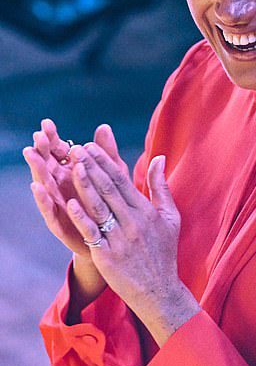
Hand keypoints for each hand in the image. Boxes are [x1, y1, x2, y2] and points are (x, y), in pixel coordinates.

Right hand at [23, 119, 128, 256]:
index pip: (58, 152)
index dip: (52, 138)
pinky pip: (50, 212)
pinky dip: (44, 200)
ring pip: (44, 185)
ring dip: (37, 170)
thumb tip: (103, 127)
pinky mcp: (62, 225)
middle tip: (38, 136)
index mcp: (71, 173)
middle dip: (41, 150)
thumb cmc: (111, 204)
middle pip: (47, 165)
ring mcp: (59, 205)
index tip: (47, 123)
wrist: (113, 242)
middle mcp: (61, 188)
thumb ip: (106, 153)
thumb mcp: (113, 175)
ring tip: (31, 154)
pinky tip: (38, 188)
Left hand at [66, 142, 198, 343]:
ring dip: (84, 185)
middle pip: (108, 189)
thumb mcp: (170, 218)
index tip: (91, 146)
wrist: (158, 290)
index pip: (122, 180)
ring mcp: (120, 239)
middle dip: (91, 167)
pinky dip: (81, 218)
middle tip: (76, 149)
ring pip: (99, 206)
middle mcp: (133, 223)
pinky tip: (70, 203)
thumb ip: (161, 187)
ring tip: (72, 166)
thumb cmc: (163, 252)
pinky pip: (92, 233)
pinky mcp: (107, 256)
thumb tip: (160, 157)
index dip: (105, 162)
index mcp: (146, 212)